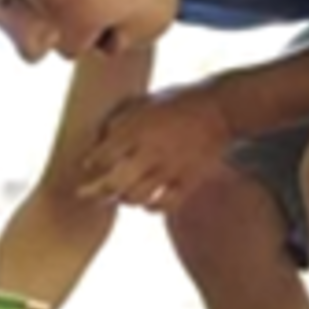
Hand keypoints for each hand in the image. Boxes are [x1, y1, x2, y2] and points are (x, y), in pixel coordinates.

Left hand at [76, 82, 233, 213]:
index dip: (91, 164)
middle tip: (88, 193)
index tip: (88, 166)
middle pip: (113, 184)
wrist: (221, 108)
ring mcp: (169, 169)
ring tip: (122, 195)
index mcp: (136, 128)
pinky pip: (163, 206)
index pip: (101, 156)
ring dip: (124, 198)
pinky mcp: (188, 181)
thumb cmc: (180, 101)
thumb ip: (122, 120)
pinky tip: (149, 202)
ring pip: (134, 198)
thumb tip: (102, 138)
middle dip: (97, 191)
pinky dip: (151, 207)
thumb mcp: (145, 102)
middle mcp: (149, 151)